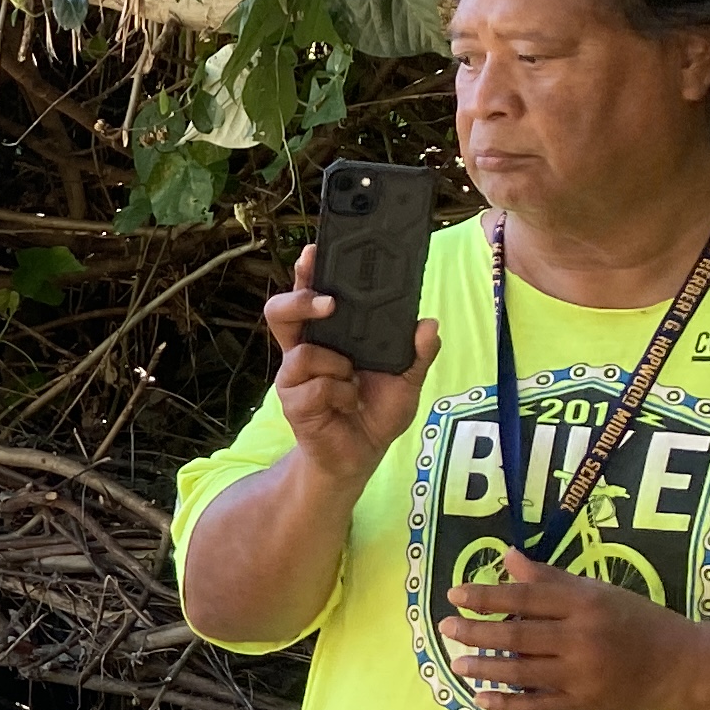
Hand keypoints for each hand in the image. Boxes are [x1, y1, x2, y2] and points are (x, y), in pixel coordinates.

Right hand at [263, 244, 442, 486]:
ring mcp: (295, 377)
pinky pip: (317, 387)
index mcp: (329, 337)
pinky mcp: (293, 403)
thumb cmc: (375, 412)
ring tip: (353, 381)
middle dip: (299, 300)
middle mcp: (305, 351)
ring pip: (304, 352)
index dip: (307, 274)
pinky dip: (341, 394)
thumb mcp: (407, 380)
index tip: (314, 253)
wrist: (359, 457)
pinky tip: (348, 405)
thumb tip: (429, 324)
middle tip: (329, 303)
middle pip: (280, 312)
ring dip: (337, 365)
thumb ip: (418, 354)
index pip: (311, 297)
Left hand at [440, 545, 701, 709]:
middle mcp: (582, 638)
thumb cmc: (637, 622)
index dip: (486, 596)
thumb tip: (507, 556)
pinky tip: (482, 698)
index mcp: (585, 605)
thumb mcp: (599, 592)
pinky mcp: (584, 705)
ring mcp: (582, 674)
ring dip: (484, 668)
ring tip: (456, 663)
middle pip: (518, 636)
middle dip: (476, 632)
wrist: (683, 666)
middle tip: (445, 628)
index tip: (455, 595)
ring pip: (521, 672)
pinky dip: (507, 704)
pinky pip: (537, 707)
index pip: (525, 599)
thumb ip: (551, 579)